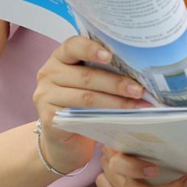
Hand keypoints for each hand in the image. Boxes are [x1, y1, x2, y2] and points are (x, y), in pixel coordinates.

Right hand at [33, 36, 149, 173]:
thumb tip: (141, 69)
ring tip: (139, 105)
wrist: (65, 141)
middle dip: (117, 83)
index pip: (73, 46)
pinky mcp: (48, 119)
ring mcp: (45, 96)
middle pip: (86, 76)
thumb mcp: (90, 82)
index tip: (111, 56)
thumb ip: (104, 70)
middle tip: (140, 89)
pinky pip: (80, 116)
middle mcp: (49, 73)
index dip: (92, 49)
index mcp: (60, 57)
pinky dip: (105, 116)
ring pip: (87, 97)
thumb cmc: (83, 104)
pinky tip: (122, 119)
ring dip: (117, 102)